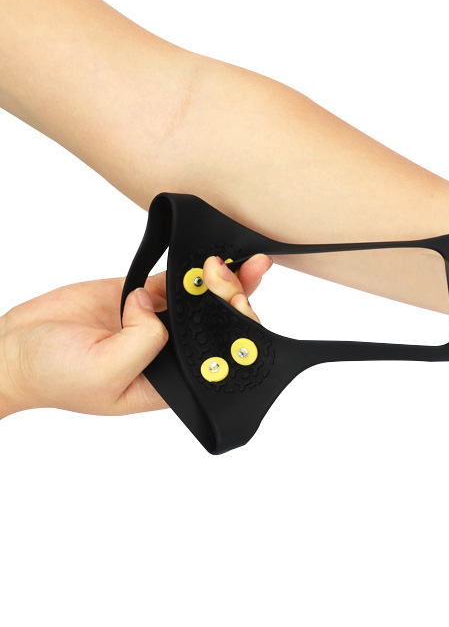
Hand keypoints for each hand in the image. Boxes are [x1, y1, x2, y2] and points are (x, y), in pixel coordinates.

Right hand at [0, 254, 271, 417]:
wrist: (13, 347)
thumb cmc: (54, 376)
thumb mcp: (107, 372)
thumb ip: (145, 342)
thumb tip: (160, 305)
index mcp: (172, 381)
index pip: (222, 357)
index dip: (239, 330)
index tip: (238, 305)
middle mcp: (173, 352)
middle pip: (220, 322)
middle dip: (235, 296)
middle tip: (231, 273)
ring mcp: (159, 321)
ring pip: (204, 297)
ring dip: (222, 278)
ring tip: (225, 259)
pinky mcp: (142, 295)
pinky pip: (176, 278)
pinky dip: (191, 265)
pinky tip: (203, 254)